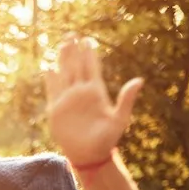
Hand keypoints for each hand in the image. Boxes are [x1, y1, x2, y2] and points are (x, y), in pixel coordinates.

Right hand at [43, 35, 142, 166]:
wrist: (90, 155)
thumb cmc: (107, 139)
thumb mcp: (120, 118)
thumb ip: (127, 99)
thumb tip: (139, 80)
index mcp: (96, 92)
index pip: (91, 67)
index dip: (89, 53)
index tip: (87, 39)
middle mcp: (81, 93)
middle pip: (76, 66)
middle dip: (74, 51)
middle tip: (72, 34)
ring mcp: (68, 100)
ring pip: (64, 75)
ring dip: (63, 60)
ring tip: (62, 45)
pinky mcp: (56, 110)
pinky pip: (52, 91)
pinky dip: (50, 80)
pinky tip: (49, 68)